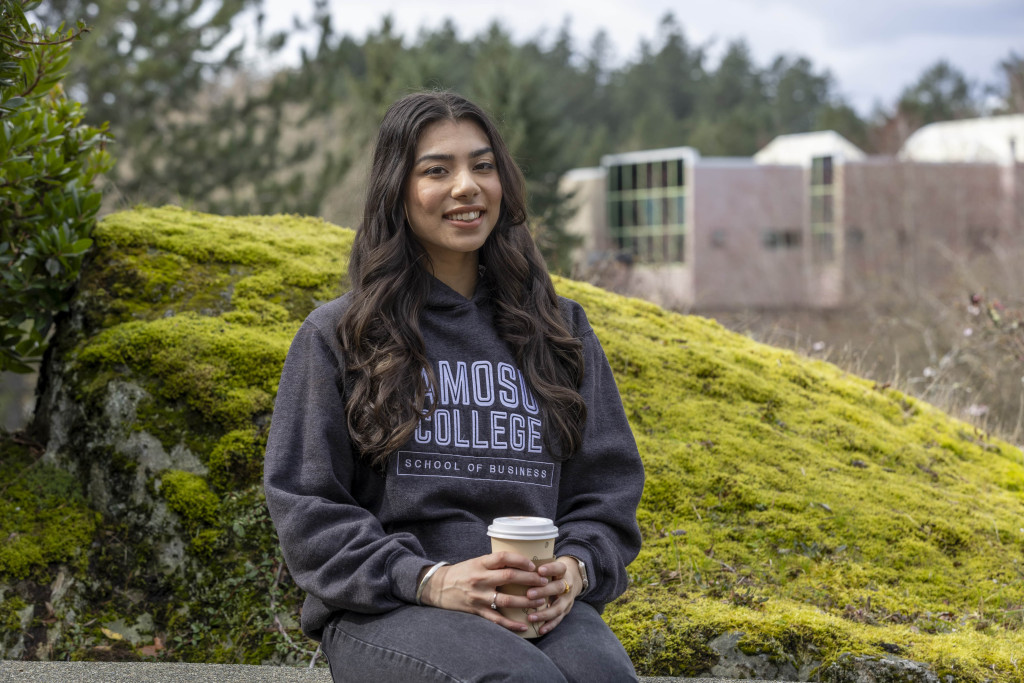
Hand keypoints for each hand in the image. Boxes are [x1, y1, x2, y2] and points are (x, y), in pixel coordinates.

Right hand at [418, 552, 550, 632]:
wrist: (437, 587)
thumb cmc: (461, 573)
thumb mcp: (475, 562)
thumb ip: (494, 563)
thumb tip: (519, 563)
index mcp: (480, 563)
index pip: (504, 558)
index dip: (521, 560)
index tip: (534, 565)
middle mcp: (480, 578)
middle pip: (509, 577)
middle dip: (530, 579)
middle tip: (544, 582)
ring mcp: (478, 596)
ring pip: (506, 599)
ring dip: (526, 601)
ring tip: (540, 601)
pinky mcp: (477, 611)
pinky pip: (497, 619)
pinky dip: (511, 624)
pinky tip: (524, 626)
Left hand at [525, 556, 582, 634]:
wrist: (571, 579)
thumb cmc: (551, 572)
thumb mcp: (548, 565)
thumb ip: (534, 566)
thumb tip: (510, 561)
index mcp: (562, 571)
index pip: (559, 568)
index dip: (550, 569)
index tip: (539, 570)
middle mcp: (567, 585)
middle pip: (558, 588)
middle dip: (543, 591)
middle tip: (529, 594)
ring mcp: (567, 599)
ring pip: (558, 607)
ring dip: (544, 613)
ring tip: (530, 617)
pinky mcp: (565, 611)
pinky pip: (558, 620)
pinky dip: (549, 625)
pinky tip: (540, 630)